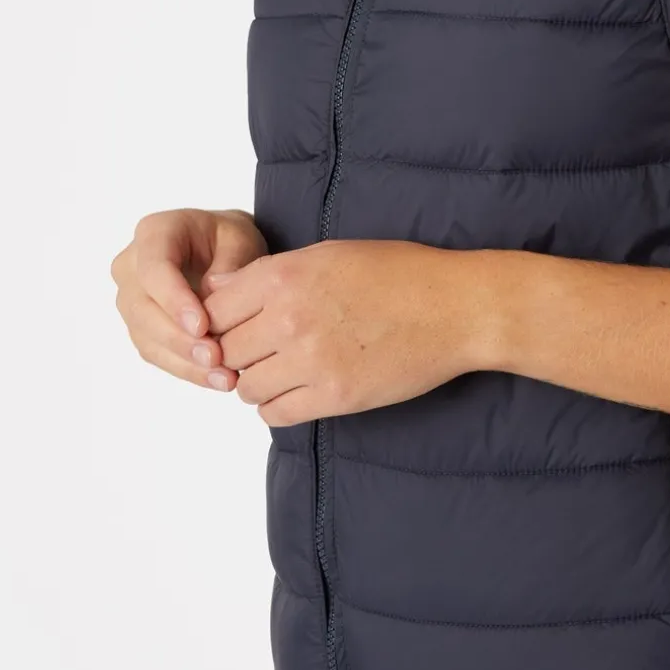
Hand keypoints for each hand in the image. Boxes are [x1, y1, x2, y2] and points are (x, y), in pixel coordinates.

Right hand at [110, 207, 268, 390]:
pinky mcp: (142, 328)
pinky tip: (216, 379)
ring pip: (147, 337)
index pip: (154, 268)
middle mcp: (132, 266)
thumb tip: (214, 303)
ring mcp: (132, 299)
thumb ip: (230, 266)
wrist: (223, 252)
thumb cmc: (229, 241)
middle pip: (143, 309)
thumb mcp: (241, 239)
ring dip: (184, 361)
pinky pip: (157, 354)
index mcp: (154, 233)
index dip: (174, 299)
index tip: (202, 325)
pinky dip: (187, 370)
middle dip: (179, 338)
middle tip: (215, 357)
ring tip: (223, 377)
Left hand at [202, 239, 482, 427]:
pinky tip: (294, 392)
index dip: (218, 321)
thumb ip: (270, 273)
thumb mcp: (328, 254)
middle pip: (224, 351)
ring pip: (245, 386)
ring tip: (279, 372)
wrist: (455, 308)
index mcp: (285, 276)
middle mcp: (290, 318)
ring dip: (255, 382)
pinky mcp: (335, 396)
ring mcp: (311, 361)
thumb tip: (217, 292)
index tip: (234, 326)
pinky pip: (276, 414)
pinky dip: (276, 407)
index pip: (213, 310)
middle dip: (234, 353)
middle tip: (256, 352)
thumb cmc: (399, 274)